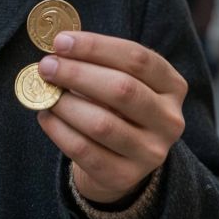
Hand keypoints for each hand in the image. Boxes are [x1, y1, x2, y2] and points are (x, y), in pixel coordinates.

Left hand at [36, 31, 186, 204]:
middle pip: (122, 89)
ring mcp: (151, 152)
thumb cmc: (114, 107)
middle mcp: (170, 120)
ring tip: (46, 94)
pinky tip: (46, 116)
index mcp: (172, 86)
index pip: (138, 59)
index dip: (96, 47)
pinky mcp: (125, 176)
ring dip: (65, 104)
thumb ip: (97, 63)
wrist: (119, 160)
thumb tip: (59, 48)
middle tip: (46, 66)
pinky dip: (59, 130)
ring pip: (102, 124)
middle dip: (77, 74)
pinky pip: (85, 150)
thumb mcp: (118, 79)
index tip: (61, 41)